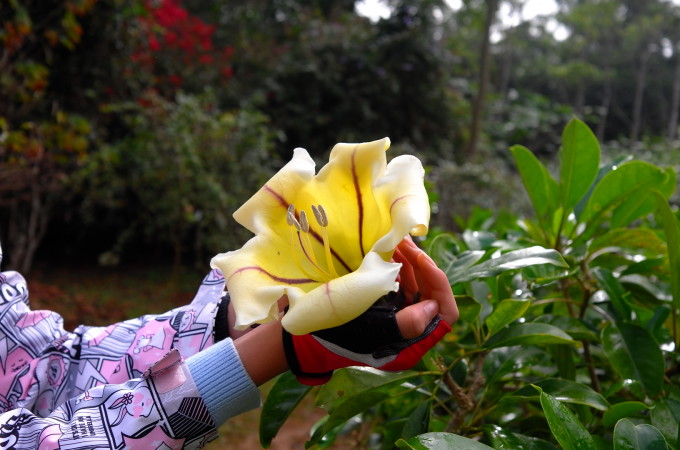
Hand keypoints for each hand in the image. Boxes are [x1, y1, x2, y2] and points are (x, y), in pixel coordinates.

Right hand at [283, 237, 457, 384]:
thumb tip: (434, 306)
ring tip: (396, 239)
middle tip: (405, 241)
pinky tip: (389, 250)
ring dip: (409, 262)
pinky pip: (401, 285)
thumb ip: (405, 322)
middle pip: (432, 295)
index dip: (439, 286)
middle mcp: (411, 332)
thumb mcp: (370, 329)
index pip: (445, 315)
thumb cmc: (337, 335)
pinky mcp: (387, 309)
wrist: (307, 337)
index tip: (422, 260)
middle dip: (421, 266)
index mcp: (412, 344)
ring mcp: (399, 319)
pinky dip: (398, 267)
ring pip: (417, 287)